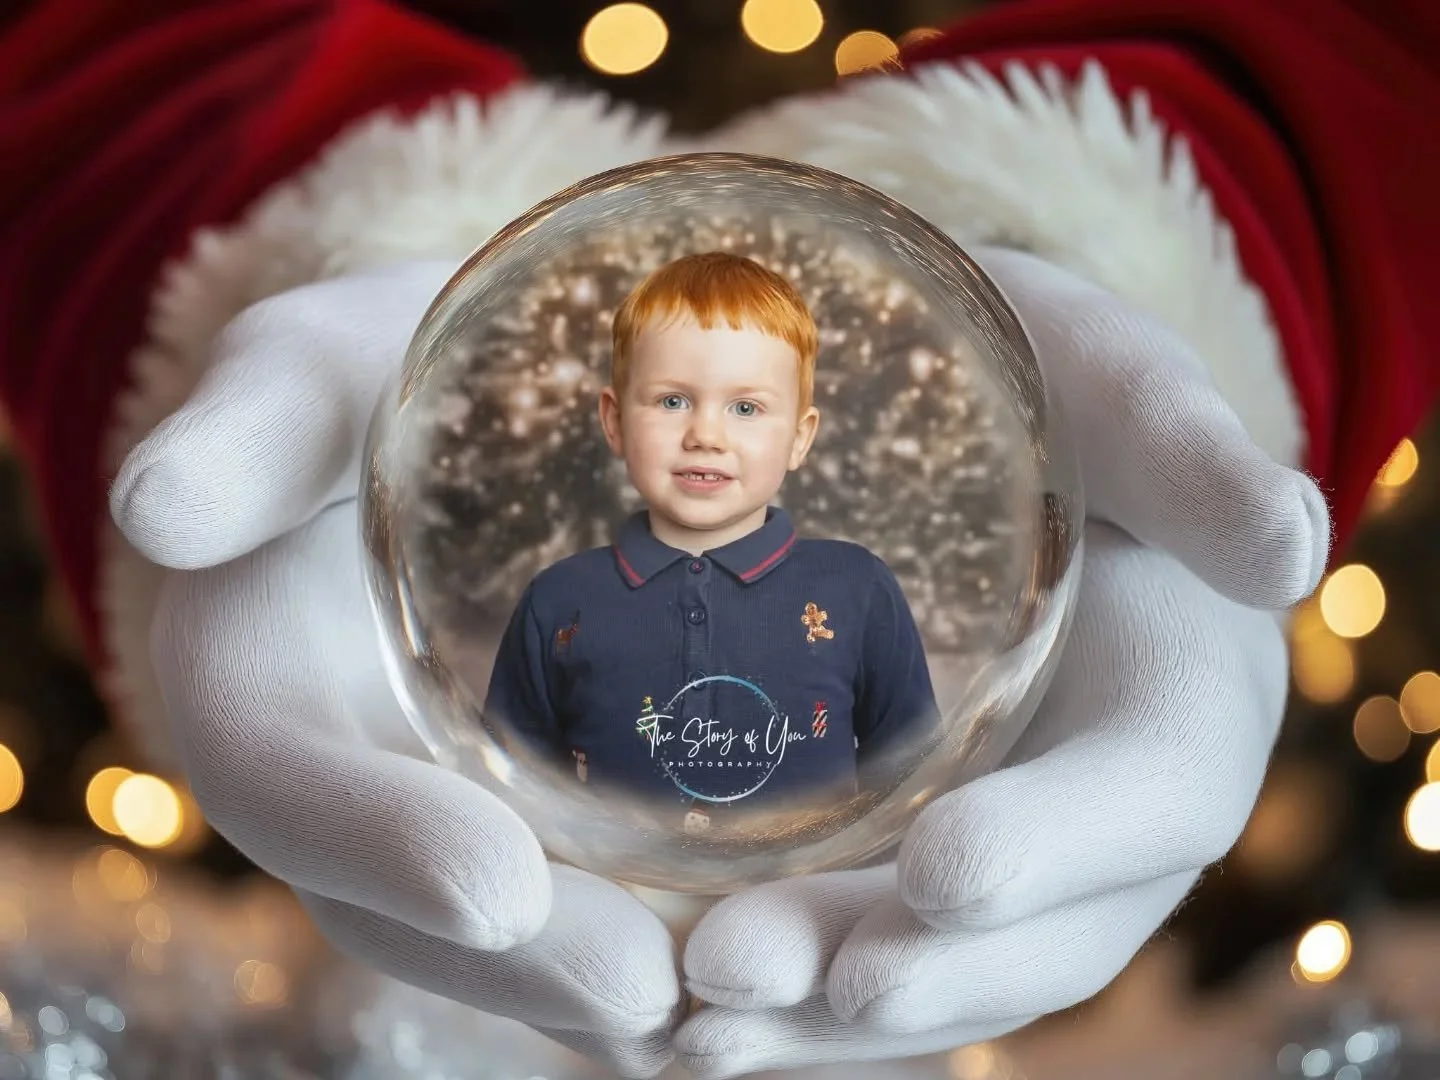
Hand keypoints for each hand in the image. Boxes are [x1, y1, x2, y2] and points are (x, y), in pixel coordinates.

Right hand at [111, 265, 681, 1077]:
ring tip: (725, 1007)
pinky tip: (746, 965)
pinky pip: (565, 899)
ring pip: (494, 934)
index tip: (496, 884)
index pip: (287, 787)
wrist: (421, 419)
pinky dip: (647, 940)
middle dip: (519, 959)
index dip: (377, 846)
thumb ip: (245, 436)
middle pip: (401, 909)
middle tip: (649, 988)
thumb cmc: (362, 390)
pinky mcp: (503, 807)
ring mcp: (421, 809)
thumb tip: (159, 506)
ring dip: (597, 986)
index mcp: (250, 687)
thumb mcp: (299, 380)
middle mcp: (333, 782)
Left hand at [674, 248, 1330, 1076]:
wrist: (1007, 434)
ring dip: (823, 1006)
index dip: (1061, 850)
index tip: (941, 867)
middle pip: (1040, 934)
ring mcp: (1020, 845)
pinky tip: (692, 1005)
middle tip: (755, 972)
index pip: (1153, 801)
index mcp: (1187, 704)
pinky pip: (879, 941)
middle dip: (911, 967)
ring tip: (696, 1021)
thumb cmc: (1069, 404)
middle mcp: (1110, 810)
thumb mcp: (1124, 395)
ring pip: (946, 962)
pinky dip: (797, 988)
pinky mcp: (930, 847)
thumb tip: (1289, 546)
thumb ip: (1194, 458)